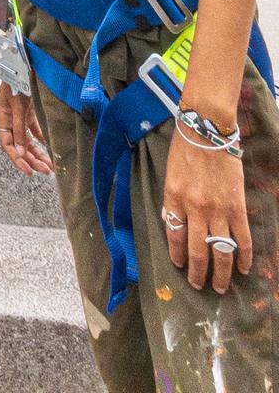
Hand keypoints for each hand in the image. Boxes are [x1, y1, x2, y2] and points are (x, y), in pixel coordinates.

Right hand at [0, 82, 51, 176]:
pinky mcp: (29, 111)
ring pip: (28, 140)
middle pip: (19, 145)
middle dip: (31, 159)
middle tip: (44, 170)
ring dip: (38, 152)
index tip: (28, 170)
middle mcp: (11, 118)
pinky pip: (35, 130)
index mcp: (3, 116)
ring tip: (49, 165)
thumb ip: (19, 128)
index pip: (7, 144)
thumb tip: (20, 152)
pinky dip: (42, 140)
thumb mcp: (18, 104)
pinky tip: (49, 148)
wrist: (25, 60)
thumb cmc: (18, 77)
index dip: (16, 158)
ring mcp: (20, 115)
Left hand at [162, 125, 251, 291]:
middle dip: (198, 273)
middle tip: (200, 286)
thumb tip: (172, 221)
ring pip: (220, 251)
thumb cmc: (184, 147)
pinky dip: (244, 257)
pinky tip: (245, 269)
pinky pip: (242, 239)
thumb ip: (172, 200)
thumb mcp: (170, 174)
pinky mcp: (237, 207)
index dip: (177, 256)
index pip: (174, 237)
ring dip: (221, 273)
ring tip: (221, 287)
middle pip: (197, 251)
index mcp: (174, 200)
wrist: (207, 128)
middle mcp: (195, 209)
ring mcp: (217, 210)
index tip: (180, 267)